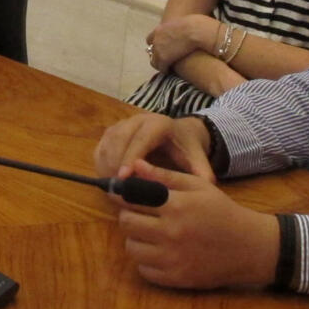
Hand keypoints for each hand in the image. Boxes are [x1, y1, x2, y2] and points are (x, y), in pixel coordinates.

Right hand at [94, 112, 215, 181]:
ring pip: (108, 143)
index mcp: (159, 124)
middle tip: (117, 189)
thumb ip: (202, 170)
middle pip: (120, 140)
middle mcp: (138, 120)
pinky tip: (107, 179)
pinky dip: (101, 163)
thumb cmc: (185, 147)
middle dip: (116, 165)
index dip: (130, 159)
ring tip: (113, 188)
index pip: (140, 140)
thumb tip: (207, 184)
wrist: (179, 134)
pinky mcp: (112, 132)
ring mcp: (123, 124)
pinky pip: (101, 146)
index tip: (124, 178)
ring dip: (106, 165)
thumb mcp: (196, 157)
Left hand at [117, 167, 279, 289]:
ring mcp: (172, 258)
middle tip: (141, 215)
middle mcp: (171, 232)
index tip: (123, 195)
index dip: (123, 195)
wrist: (250, 247)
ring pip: (131, 248)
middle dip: (129, 216)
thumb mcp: (198, 186)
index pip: (131, 198)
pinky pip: (143, 270)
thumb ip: (164, 176)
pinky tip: (160, 252)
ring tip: (150, 234)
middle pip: (126, 223)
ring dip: (136, 239)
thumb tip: (134, 164)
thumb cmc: (222, 211)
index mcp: (176, 205)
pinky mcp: (175, 278)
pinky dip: (147, 261)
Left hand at [148, 14, 217, 70]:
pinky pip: (161, 68)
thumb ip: (178, 28)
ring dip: (160, 64)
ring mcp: (158, 49)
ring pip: (154, 61)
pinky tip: (171, 71)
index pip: (151, 38)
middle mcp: (156, 39)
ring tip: (167, 68)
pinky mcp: (163, 59)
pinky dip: (165, 70)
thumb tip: (185, 29)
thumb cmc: (196, 25)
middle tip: (164, 59)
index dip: (156, 44)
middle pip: (150, 50)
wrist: (196, 31)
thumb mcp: (183, 23)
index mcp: (160, 29)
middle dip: (156, 54)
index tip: (163, 48)